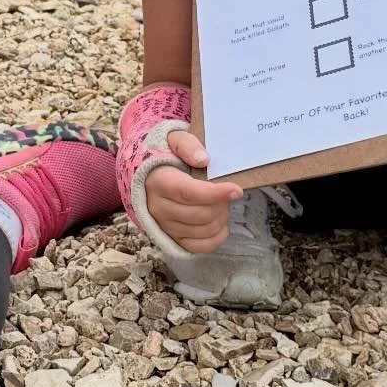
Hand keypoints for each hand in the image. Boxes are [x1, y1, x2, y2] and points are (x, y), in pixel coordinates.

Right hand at [143, 129, 242, 252]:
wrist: (149, 175)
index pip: (189, 193)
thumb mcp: (174, 139)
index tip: (236, 189)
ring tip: (221, 203)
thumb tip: (203, 159)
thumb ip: (188, 145)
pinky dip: (216, 237)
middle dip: (221, 204)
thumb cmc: (167, 156)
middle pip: (200, 214)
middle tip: (226, 192)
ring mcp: (164, 226)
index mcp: (159, 182)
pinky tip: (221, 224)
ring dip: (221, 217)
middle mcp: (158, 208)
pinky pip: (199, 247)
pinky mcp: (172, 238)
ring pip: (203, 230)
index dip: (215, 193)